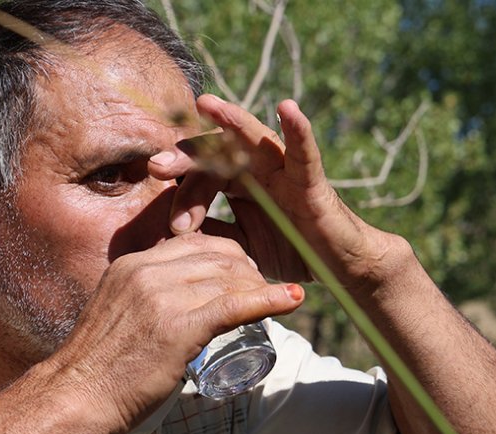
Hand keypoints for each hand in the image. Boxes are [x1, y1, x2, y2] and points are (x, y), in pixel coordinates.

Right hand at [44, 232, 302, 433]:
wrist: (75, 396)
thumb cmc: (95, 368)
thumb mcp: (115, 314)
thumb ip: (138, 303)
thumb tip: (163, 313)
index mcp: (131, 265)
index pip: (193, 243)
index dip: (227, 255)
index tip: (242, 273)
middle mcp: (146, 272)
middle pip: (216, 256)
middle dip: (249, 270)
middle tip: (264, 291)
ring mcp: (162, 297)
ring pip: (228, 278)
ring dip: (260, 287)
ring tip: (278, 301)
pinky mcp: (177, 327)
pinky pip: (233, 306)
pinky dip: (268, 300)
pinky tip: (291, 299)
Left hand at [148, 95, 399, 289]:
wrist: (338, 267)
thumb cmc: (291, 250)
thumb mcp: (240, 247)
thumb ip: (211, 233)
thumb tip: (167, 233)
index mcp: (239, 184)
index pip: (201, 178)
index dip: (181, 194)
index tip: (167, 220)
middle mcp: (258, 170)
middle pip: (218, 153)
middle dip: (187, 157)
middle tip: (157, 165)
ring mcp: (285, 171)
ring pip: (254, 139)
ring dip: (232, 120)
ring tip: (207, 104)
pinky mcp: (312, 181)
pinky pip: (304, 152)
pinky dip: (298, 129)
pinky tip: (288, 108)